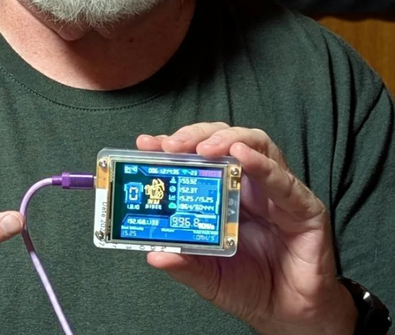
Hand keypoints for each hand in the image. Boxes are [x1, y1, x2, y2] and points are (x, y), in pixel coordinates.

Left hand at [137, 123, 357, 334]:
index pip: (197, 155)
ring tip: (205, 148)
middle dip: (196, 135)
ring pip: (256, 144)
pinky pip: (284, 181)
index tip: (146, 144)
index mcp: (223, 191)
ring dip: (227, 139)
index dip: (174, 144)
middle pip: (224, 139)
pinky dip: (263, 165)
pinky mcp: (305, 207)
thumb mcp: (209, 276)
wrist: (291, 317)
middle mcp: (248, 183)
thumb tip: (154, 255)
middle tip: (172, 145)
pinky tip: (243, 156)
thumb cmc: (249, 287)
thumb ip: (185, 264)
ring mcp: (276, 191)